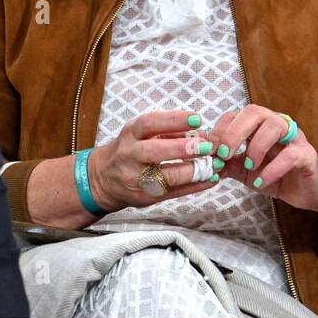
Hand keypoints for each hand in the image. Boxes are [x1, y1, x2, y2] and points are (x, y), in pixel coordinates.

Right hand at [86, 110, 219, 211]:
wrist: (103, 178)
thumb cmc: (131, 149)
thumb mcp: (143, 133)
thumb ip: (170, 131)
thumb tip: (202, 132)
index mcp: (130, 135)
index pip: (149, 123)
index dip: (174, 120)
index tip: (197, 119)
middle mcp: (130, 156)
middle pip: (153, 151)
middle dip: (182, 148)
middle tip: (206, 146)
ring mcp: (136, 179)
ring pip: (164, 177)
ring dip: (193, 171)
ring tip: (213, 164)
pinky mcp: (145, 198)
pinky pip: (173, 193)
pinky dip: (195, 187)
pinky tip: (211, 179)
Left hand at [209, 105, 317, 211]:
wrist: (307, 190)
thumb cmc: (277, 175)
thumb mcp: (245, 170)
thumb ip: (227, 164)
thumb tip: (205, 162)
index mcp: (261, 125)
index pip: (237, 114)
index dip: (221, 129)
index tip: (210, 150)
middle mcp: (278, 125)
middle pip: (255, 112)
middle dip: (234, 132)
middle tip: (224, 155)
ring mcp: (295, 138)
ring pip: (276, 125)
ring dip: (256, 146)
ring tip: (249, 166)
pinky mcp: (307, 155)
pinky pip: (291, 155)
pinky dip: (271, 169)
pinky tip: (260, 182)